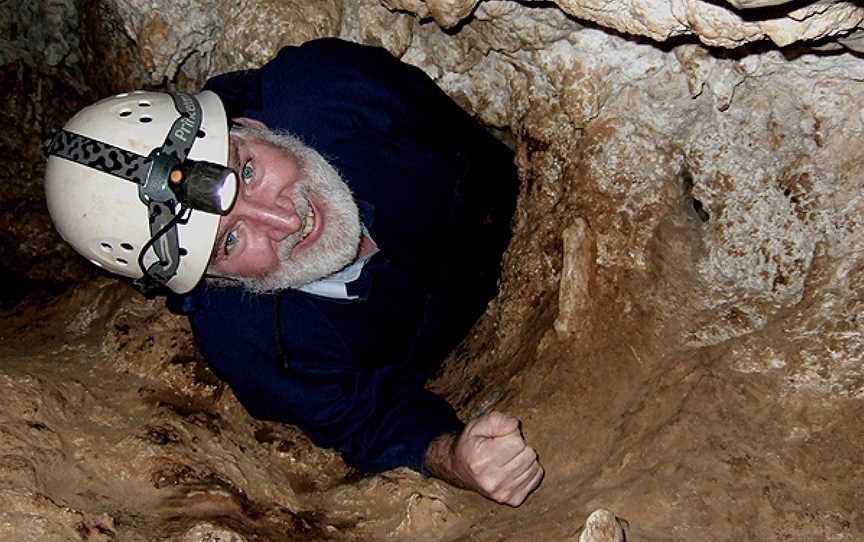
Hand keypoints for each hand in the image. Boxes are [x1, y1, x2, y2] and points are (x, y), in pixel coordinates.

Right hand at [425, 411, 543, 505]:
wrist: (461, 469)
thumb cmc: (472, 444)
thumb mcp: (478, 425)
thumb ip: (497, 420)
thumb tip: (515, 425)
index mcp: (481, 461)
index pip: (517, 442)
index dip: (512, 434)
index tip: (501, 437)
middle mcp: (492, 481)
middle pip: (529, 454)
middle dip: (520, 446)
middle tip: (506, 447)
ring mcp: (503, 493)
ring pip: (534, 466)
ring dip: (525, 458)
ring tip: (509, 458)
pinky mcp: (513, 499)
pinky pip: (536, 478)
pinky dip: (529, 470)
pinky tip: (514, 468)